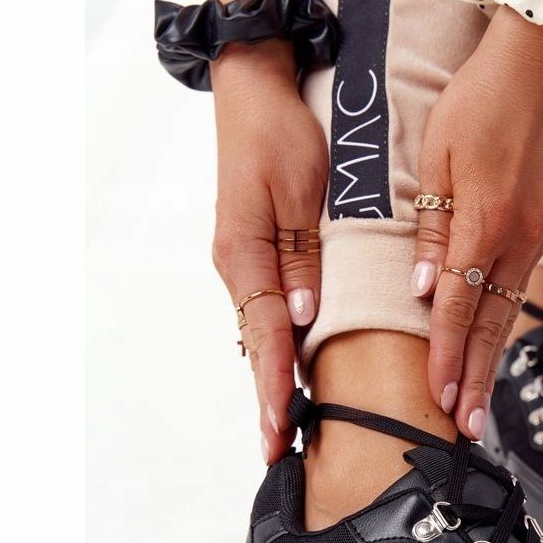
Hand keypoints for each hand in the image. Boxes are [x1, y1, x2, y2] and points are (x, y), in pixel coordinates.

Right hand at [210, 43, 327, 463]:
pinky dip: (277, 345)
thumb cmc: (282, 135)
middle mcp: (240, 265)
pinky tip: (288, 371)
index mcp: (246, 254)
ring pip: (262, 331)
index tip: (281, 430)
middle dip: (269, 398)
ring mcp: (246, 260)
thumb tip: (303, 315)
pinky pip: (268, 309)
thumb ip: (301, 255)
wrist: (256, 90)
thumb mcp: (299, 190)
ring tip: (284, 428)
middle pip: (259, 344)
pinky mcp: (257, 251)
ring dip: (273, 377)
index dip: (274, 386)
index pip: (266, 334)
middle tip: (280, 451)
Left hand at [411, 8, 542, 437]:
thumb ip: (433, 229)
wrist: (538, 66)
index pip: (459, 308)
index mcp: (485, 224)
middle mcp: (517, 239)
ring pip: (507, 312)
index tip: (437, 400)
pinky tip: (490, 346)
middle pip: (490, 325)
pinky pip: (517, 288)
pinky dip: (501, 325)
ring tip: (477, 404)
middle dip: (474, 378)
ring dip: (488, 360)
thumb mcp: (438, 159)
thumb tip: (425, 290)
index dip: (445, 357)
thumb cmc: (478, 103)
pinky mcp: (540, 226)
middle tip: (465, 429)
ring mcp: (535, 235)